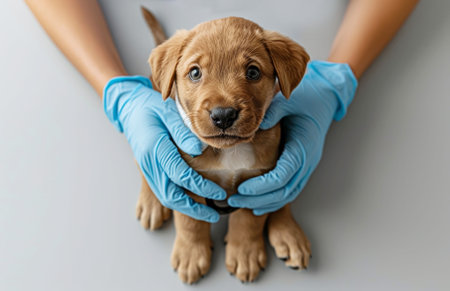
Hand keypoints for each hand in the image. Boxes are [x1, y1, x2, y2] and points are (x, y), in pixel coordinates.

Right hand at [103, 76, 225, 222]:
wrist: (130, 109)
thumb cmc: (152, 109)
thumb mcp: (169, 113)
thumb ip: (183, 132)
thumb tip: (199, 150)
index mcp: (155, 148)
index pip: (180, 174)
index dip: (201, 186)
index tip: (219, 193)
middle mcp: (148, 163)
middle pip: (171, 194)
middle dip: (194, 208)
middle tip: (214, 215)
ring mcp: (147, 169)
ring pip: (165, 197)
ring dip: (186, 208)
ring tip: (206, 214)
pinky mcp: (148, 172)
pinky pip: (162, 191)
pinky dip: (178, 201)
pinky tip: (193, 203)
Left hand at [228, 61, 357, 214]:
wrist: (325, 98)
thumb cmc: (306, 100)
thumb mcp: (288, 102)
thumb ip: (273, 114)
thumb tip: (254, 126)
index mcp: (302, 147)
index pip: (282, 176)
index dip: (261, 186)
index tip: (242, 189)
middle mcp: (307, 161)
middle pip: (284, 191)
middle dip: (258, 199)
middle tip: (234, 200)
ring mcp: (307, 166)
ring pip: (288, 194)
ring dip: (265, 202)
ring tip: (241, 204)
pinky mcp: (303, 166)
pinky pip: (291, 189)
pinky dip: (275, 199)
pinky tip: (258, 203)